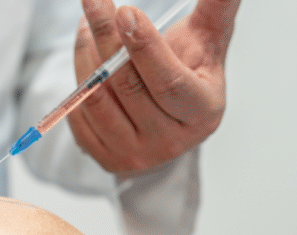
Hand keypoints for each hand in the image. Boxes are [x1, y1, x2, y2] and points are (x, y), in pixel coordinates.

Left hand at [70, 0, 240, 172]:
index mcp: (201, 112)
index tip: (125, 12)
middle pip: (128, 87)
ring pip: (98, 99)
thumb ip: (218, 9)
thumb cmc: (189, 73)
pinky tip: (85, 52)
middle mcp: (169, 140)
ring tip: (89, 23)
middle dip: (106, 39)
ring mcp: (134, 154)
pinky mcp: (104, 157)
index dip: (145, 47)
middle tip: (94, 2)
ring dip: (88, 55)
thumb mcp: (208, 43)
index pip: (168, 82)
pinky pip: (79, 113)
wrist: (168, 123)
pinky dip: (78, 77)